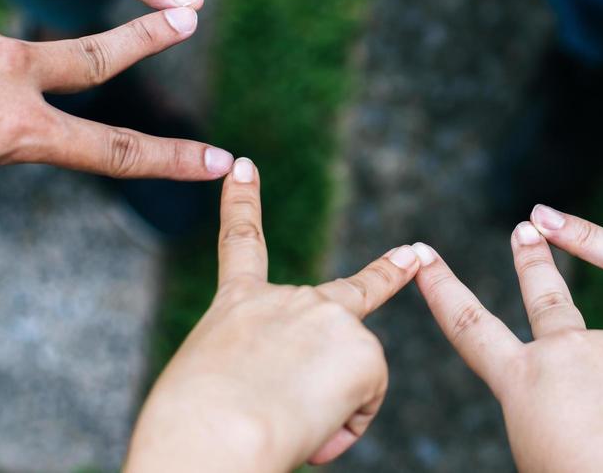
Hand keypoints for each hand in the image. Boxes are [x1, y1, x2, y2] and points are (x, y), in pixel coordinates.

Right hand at [128, 158, 419, 471]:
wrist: (213, 434)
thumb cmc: (192, 428)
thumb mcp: (215, 381)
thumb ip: (258, 367)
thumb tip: (292, 397)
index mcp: (237, 307)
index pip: (242, 243)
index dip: (243, 202)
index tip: (245, 168)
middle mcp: (288, 300)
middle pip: (348, 292)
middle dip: (386, 274)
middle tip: (410, 255)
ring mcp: (331, 318)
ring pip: (353, 372)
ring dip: (335, 408)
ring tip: (289, 425)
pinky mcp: (365, 350)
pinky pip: (365, 402)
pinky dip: (346, 426)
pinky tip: (314, 431)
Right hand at [413, 232, 602, 471]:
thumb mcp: (539, 453)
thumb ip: (540, 415)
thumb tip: (564, 407)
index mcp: (523, 380)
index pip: (469, 326)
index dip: (441, 289)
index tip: (422, 254)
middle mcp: (565, 351)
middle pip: (544, 295)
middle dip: (531, 260)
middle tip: (526, 227)